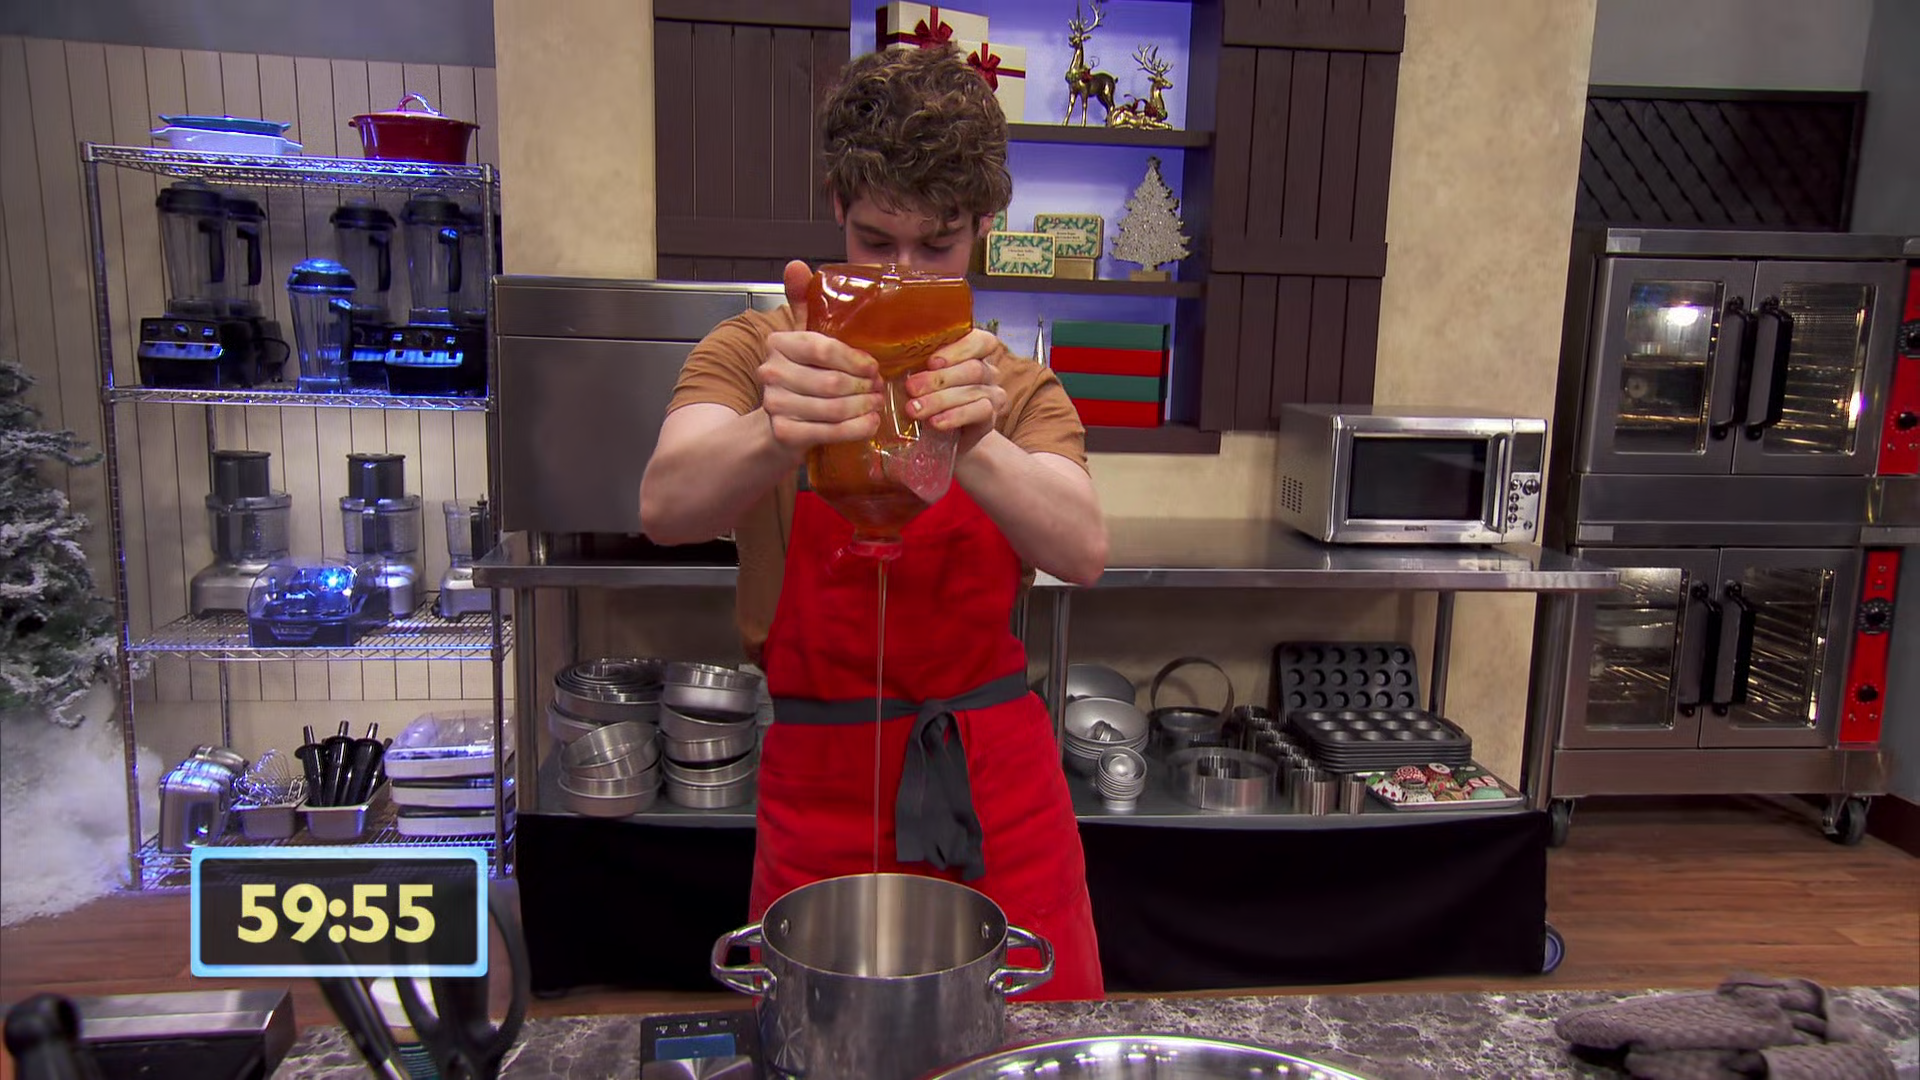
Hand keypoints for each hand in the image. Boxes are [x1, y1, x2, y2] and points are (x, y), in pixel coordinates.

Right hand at [757, 260, 883, 456]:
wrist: (777, 422)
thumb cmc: (800, 375)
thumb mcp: (802, 337)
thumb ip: (803, 301)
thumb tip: (796, 266)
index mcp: (778, 343)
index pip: (824, 349)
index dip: (855, 360)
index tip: (873, 368)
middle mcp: (771, 372)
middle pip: (833, 381)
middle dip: (865, 387)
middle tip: (880, 389)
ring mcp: (775, 404)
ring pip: (835, 407)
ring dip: (864, 408)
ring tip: (877, 404)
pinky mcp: (784, 432)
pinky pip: (830, 431)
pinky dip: (856, 428)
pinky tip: (869, 423)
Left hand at [904, 329, 1008, 454]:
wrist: (940, 440)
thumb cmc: (925, 399)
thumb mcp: (916, 380)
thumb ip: (908, 367)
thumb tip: (884, 359)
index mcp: (971, 353)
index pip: (980, 341)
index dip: (959, 349)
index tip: (931, 362)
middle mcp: (986, 371)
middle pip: (973, 368)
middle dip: (939, 379)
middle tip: (911, 388)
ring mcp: (991, 395)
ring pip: (974, 390)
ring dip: (940, 400)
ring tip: (915, 410)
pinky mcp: (989, 419)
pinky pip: (980, 412)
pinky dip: (955, 416)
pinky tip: (935, 422)